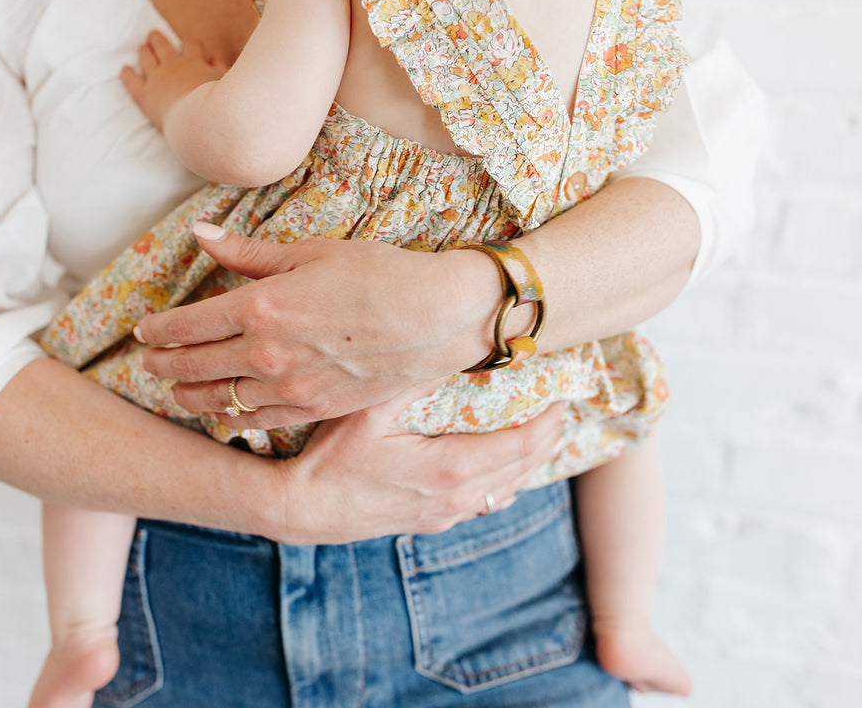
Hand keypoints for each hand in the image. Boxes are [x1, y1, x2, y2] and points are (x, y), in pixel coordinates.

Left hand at [120, 31, 228, 130]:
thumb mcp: (224, 82)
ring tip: (142, 48)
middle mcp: (173, 66)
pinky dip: (127, 75)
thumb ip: (220, 68)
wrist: (201, 120)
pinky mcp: (145, 95)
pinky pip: (132, 82)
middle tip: (153, 36)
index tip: (187, 43)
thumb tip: (214, 58)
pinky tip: (124, 70)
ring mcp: (157, 79)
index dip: (189, 43)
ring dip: (144, 51)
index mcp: (194, 62)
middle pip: (163, 46)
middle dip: (158, 40)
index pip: (191, 45)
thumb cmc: (218, 104)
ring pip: (147, 59)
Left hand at [133, 224, 506, 429]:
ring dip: (191, 397)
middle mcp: (266, 354)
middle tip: (148, 365)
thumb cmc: (379, 274)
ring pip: (220, 401)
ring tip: (177, 393)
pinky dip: (232, 418)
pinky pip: (258, 421)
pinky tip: (224, 414)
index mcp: (259, 307)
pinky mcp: (315, 409)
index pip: (187, 325)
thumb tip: (201, 234)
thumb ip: (248, 253)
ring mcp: (290, 388)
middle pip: (193, 367)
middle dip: (163, 366)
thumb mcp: (310, 253)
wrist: (437, 317)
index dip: (158, 331)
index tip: (145, 332)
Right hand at [268, 391, 567, 544]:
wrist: (303, 509)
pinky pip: (482, 504)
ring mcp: (445, 513)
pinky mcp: (430, 522)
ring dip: (528, 464)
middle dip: (548, 440)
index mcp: (452, 465)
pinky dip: (502, 484)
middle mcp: (457, 495)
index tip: (564, 400)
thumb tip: (450, 345)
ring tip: (540, 438)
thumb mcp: (369, 410)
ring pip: (505, 491)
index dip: (550, 423)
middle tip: (561, 414)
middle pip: (523, 469)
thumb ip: (413, 379)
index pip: (523, 446)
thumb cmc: (332, 458)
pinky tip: (499, 471)